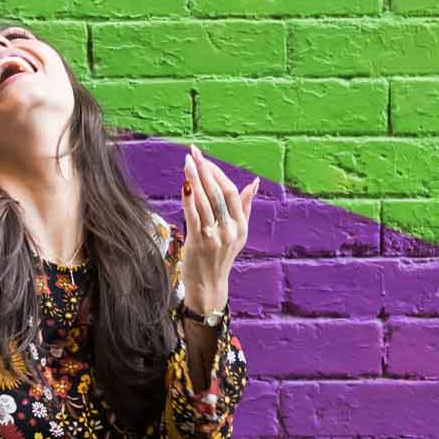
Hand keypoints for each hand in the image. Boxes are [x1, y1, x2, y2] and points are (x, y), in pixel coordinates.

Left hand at [179, 145, 256, 312]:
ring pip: (205, 201)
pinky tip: (184, 184)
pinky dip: (188, 198)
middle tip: (193, 153)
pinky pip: (194, 215)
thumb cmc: (221, 256)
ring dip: (195, 179)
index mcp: (242, 225)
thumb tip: (255, 182)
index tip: (204, 159)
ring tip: (187, 163)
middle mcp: (231, 230)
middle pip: (217, 193)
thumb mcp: (239, 233)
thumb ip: (245, 206)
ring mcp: (216, 237)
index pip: (231, 192)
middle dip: (204, 170)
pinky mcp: (200, 243)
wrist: (209, 286)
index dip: (217, 173)